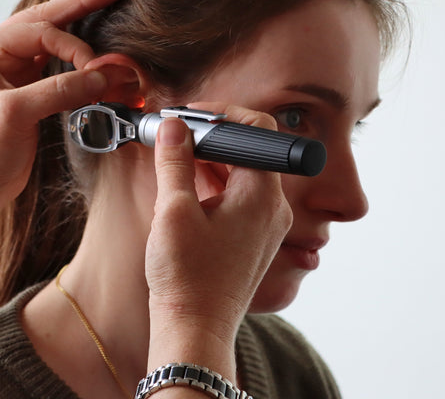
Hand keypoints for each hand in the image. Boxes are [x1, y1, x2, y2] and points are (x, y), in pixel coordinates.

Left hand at [0, 0, 124, 206]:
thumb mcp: (14, 114)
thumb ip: (59, 90)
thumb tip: (104, 75)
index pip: (38, 32)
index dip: (74, 47)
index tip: (97, 71)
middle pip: (46, 18)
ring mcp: (11, 68)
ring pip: (53, 31)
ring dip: (80, 12)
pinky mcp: (27, 87)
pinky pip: (59, 58)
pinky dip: (81, 45)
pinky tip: (94, 23)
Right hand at [145, 105, 291, 371]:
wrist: (194, 331)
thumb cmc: (187, 277)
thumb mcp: (173, 210)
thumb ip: (175, 160)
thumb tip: (173, 125)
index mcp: (262, 194)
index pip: (257, 127)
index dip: (221, 113)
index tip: (186, 116)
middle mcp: (273, 208)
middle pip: (250, 149)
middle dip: (210, 136)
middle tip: (172, 136)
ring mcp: (265, 226)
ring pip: (242, 174)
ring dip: (208, 161)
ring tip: (171, 163)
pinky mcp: (252, 240)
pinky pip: (239, 198)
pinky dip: (213, 185)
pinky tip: (182, 191)